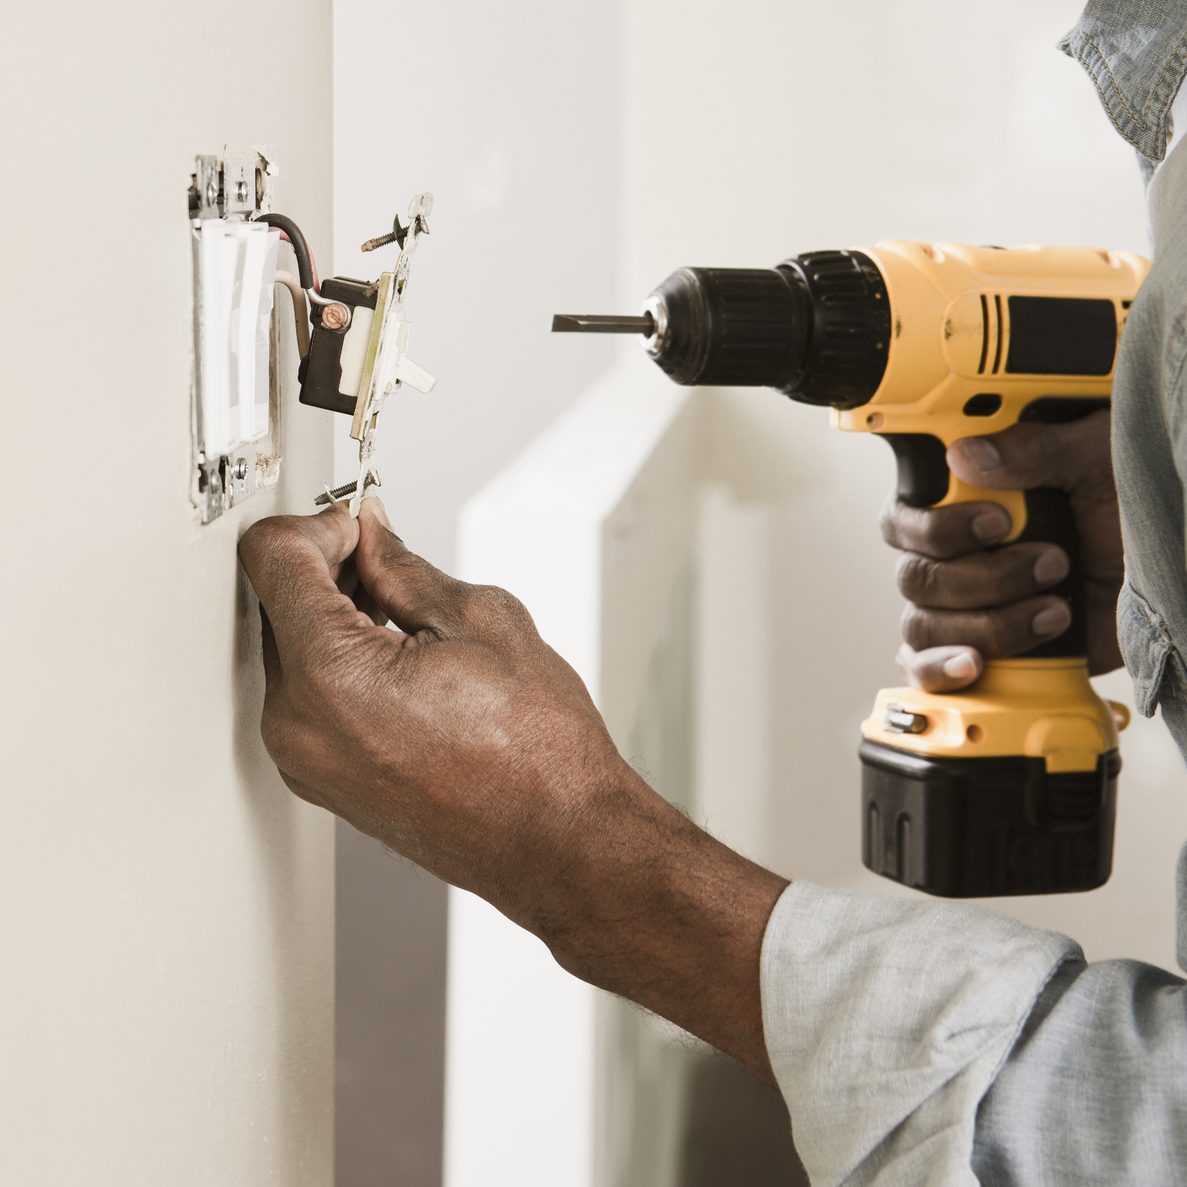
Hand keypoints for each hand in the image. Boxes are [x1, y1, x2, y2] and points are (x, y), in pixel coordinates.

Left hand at [238, 496, 785, 1076]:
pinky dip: (340, 661)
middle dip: (329, 566)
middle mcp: (298, 725)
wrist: (558, 840)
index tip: (358, 525)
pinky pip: (308, 696)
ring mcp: (306, 760)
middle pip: (275, 601)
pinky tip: (401, 657)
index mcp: (329, 676)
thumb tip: (373, 538)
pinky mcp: (323, 778)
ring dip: (335, 614)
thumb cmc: (538, 756)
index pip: (274, 558)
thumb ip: (404, 568)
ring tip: (408, 616)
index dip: (320, 523)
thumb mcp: (481, 622)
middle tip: (388, 559)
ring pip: (291, 648)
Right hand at [879, 410, 1122, 690]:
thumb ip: (1035, 449)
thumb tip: (965, 455)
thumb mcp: (1093, 459)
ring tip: (1054, 612)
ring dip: (988, 624)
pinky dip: (941, 670)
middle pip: (916, 578)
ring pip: (923, 626)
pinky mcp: (977, 650)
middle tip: (1053, 562)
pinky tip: (978, 664)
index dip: (935, 527)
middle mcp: (950, 557)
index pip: (902, 520)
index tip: (996, 524)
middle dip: (984, 578)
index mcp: (961, 506)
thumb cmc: (1126, 507)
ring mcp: (959, 608)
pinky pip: (924, 670)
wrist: (1167, 574)